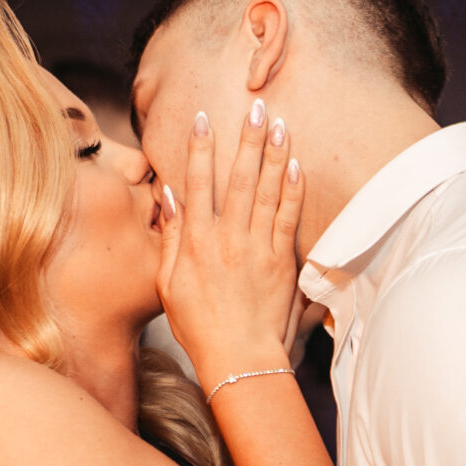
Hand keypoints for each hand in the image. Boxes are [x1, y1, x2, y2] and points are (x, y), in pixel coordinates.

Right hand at [157, 100, 306, 390]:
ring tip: (280, 124)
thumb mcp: (169, 284)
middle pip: (238, 179)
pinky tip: (296, 165)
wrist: (239, 358)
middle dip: (247, 140)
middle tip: (256, 107)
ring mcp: (257, 249)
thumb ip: (170, 238)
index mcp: (196, 242)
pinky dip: (292, 191)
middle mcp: (226, 239)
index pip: (198, 183)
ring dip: (274, 155)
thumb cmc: (200, 326)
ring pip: (267, 192)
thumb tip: (170, 196)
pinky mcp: (281, 262)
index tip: (203, 118)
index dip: (200, 148)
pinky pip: (288, 218)